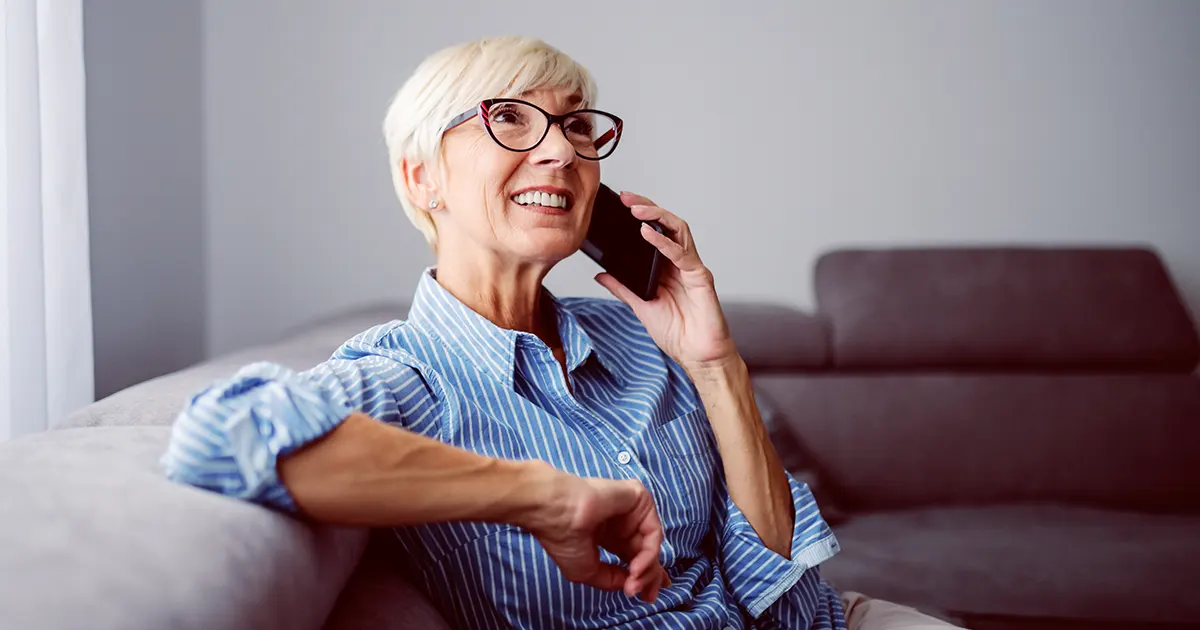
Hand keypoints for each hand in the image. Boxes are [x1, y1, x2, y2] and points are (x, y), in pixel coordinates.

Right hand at [523, 470, 669, 602]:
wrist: (557, 512)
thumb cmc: (564, 539)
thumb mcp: (587, 571)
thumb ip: (612, 579)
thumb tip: (631, 584)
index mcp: (607, 534)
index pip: (633, 554)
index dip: (643, 575)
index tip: (648, 596)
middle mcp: (621, 522)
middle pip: (646, 551)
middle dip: (650, 576)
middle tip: (647, 597)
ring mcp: (630, 509)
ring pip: (651, 544)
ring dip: (648, 570)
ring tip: (634, 584)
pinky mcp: (639, 499)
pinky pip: (653, 532)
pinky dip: (649, 554)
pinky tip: (635, 568)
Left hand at [594, 191, 736, 370]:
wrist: (698, 357)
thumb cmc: (677, 334)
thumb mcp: (640, 307)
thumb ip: (622, 288)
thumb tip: (600, 274)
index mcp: (668, 268)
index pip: (655, 231)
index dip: (641, 215)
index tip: (619, 203)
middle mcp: (681, 263)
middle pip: (667, 224)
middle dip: (648, 207)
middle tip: (626, 198)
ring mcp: (692, 268)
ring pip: (679, 231)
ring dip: (657, 217)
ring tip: (636, 210)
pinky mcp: (701, 278)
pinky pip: (683, 254)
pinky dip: (665, 243)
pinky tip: (649, 234)